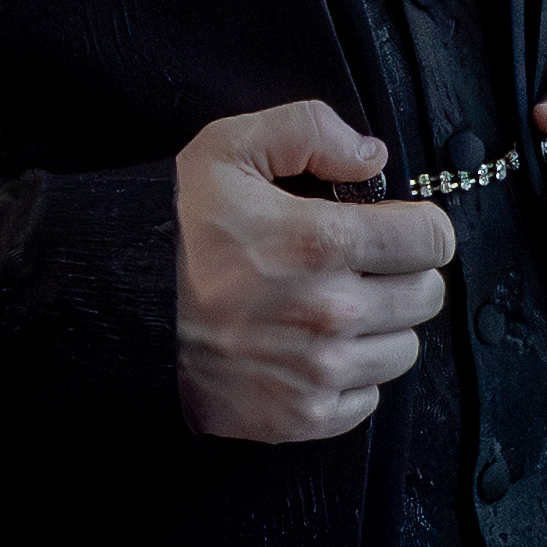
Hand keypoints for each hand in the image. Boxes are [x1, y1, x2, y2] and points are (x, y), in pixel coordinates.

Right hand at [174, 101, 451, 443]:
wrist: (113, 310)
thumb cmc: (170, 230)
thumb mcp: (228, 149)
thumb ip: (309, 130)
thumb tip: (372, 156)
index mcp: (323, 241)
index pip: (433, 239)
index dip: (419, 226)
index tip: (397, 228)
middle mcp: (330, 311)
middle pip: (426, 296)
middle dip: (402, 275)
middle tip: (361, 267)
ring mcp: (318, 371)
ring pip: (404, 350)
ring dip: (380, 328)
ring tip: (332, 308)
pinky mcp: (300, 416)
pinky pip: (367, 398)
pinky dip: (350, 378)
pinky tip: (313, 351)